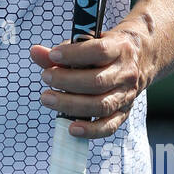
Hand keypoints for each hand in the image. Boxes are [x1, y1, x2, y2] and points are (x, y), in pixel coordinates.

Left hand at [30, 28, 152, 138]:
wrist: (138, 59)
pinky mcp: (124, 113)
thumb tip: (35, 52)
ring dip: (71, 104)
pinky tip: (71, 128)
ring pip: (101, 105)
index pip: (99, 51)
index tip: (53, 55)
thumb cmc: (104, 51)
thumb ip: (62, 51)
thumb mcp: (88, 43)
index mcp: (119, 49)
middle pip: (97, 82)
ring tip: (48, 99)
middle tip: (46, 78)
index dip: (74, 55)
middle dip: (66, 82)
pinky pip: (109, 126)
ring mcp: (126, 95)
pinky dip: (90, 130)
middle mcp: (126, 73)